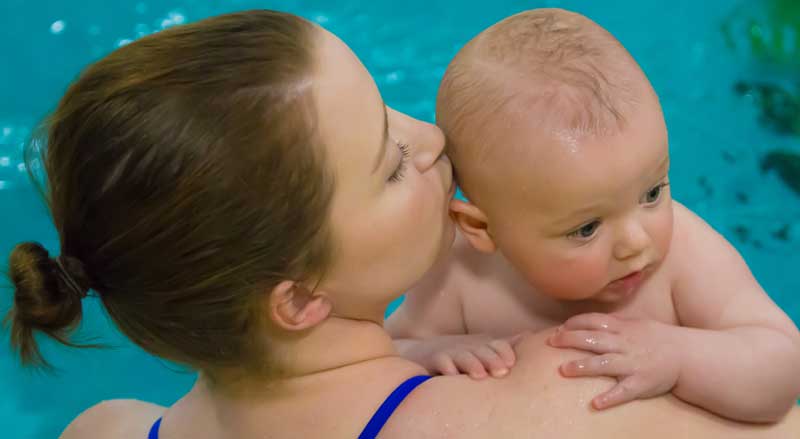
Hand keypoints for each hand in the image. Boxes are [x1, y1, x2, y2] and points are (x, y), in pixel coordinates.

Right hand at [413, 333, 520, 378]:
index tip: (511, 363)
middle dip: (492, 359)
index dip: (504, 352)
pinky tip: (452, 375)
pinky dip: (446, 367)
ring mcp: (451, 353)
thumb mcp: (485, 351)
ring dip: (472, 364)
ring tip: (480, 375)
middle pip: (482, 351)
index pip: (497, 345)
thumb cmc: (462, 357)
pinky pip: (440, 362)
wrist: (425, 354)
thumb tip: (531, 335)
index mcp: (484, 347)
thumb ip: (507, 345)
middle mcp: (469, 348)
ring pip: (463, 357)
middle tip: (502, 371)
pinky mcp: (434, 360)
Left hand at [547, 313, 681, 409]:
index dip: (575, 323)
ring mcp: (632, 364)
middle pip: (593, 340)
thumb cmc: (656, 338)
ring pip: (604, 364)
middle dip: (570, 340)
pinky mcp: (641, 383)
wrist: (686, 355)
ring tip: (564, 370)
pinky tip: (595, 404)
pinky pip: (624, 391)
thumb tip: (583, 322)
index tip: (559, 329)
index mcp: (622, 329)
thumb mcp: (635, 324)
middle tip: (551, 343)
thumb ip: (611, 323)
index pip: (594, 321)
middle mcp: (625, 344)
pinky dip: (610, 398)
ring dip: (583, 367)